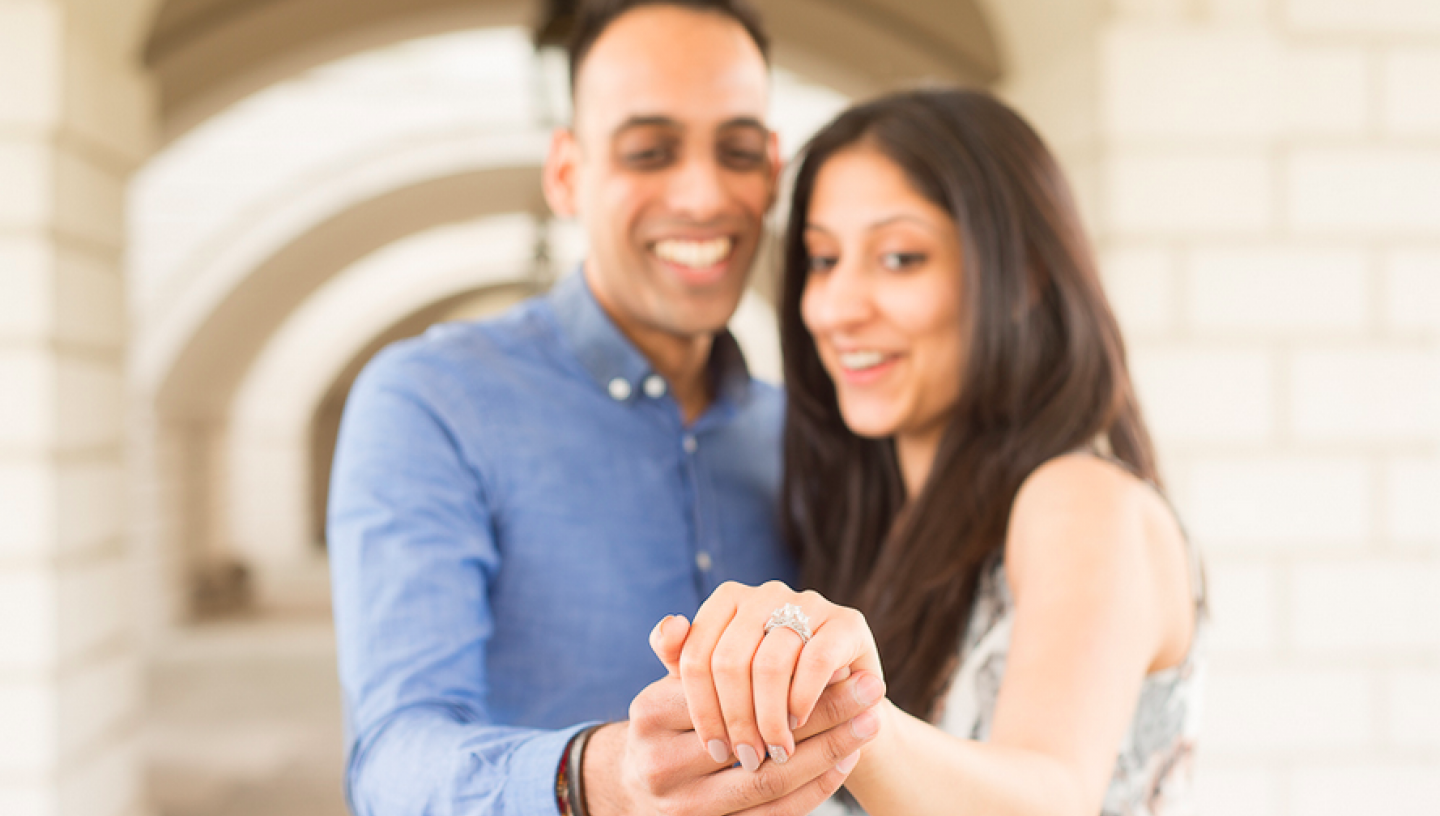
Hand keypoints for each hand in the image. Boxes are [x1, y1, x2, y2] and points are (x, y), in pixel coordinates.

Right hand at [585, 616, 884, 815]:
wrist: (634, 790)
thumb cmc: (666, 724)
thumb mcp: (665, 685)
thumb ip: (679, 652)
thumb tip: (680, 620)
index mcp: (652, 718)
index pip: (733, 692)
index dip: (791, 677)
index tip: (845, 660)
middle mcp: (662, 768)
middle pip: (758, 740)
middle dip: (823, 715)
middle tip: (873, 689)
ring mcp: (686, 810)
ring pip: (771, 783)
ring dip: (829, 753)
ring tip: (870, 724)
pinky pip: (775, 815)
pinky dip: (816, 788)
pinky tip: (846, 761)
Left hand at [656, 582, 882, 773]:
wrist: (837, 699)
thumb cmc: (766, 691)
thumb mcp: (719, 681)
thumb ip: (684, 657)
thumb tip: (669, 626)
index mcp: (727, 599)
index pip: (696, 654)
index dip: (701, 708)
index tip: (713, 749)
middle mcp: (765, 592)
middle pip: (730, 660)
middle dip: (735, 718)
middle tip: (745, 759)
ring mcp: (809, 602)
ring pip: (771, 663)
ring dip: (769, 717)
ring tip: (772, 750)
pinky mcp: (847, 622)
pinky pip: (815, 662)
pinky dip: (802, 700)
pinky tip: (797, 724)